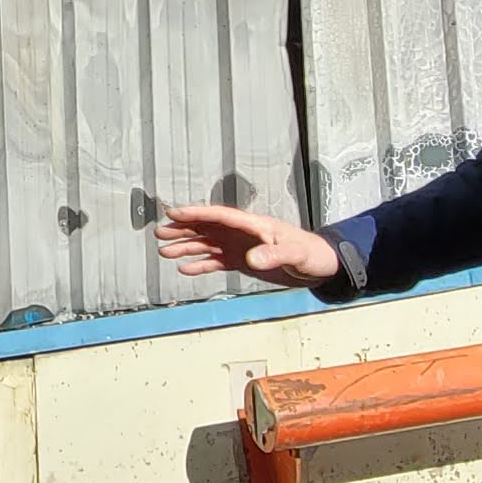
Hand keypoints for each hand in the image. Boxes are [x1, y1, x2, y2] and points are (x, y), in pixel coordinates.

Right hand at [152, 203, 340, 284]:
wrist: (321, 266)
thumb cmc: (312, 254)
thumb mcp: (295, 253)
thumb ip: (274, 254)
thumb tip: (252, 259)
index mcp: (254, 225)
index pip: (220, 216)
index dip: (196, 214)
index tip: (174, 213)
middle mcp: (243, 234)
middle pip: (207, 228)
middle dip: (183, 229)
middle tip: (159, 231)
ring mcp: (242, 247)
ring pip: (208, 244)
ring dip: (186, 247)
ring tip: (164, 251)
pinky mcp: (243, 261)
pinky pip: (216, 261)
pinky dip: (201, 264)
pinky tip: (185, 268)